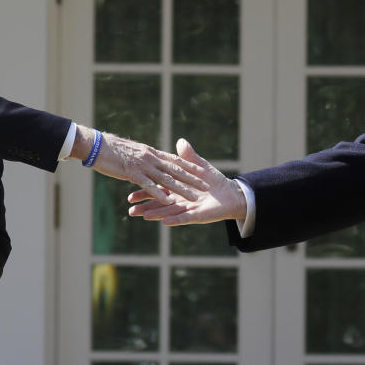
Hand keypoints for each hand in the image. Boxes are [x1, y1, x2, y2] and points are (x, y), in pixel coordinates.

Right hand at [77, 128, 208, 205]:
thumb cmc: (110, 149)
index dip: (189, 165)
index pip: (174, 159)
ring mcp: (142, 165)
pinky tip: (169, 201)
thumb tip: (149, 158)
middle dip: (192, 179)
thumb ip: (143, 157)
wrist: (96, 145)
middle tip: (207, 186)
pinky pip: (149, 185)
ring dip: (181, 189)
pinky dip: (160, 193)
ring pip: (166, 179)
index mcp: (151, 152)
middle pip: (176, 170)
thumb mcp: (132, 152)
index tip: (203, 171)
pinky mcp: (132, 173)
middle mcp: (150, 158)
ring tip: (195, 197)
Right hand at [127, 139, 245, 224]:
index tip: (131, 186)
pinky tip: (165, 222)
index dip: (143, 187)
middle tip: (130, 208)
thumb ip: (189, 155)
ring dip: (156, 213)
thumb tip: (181, 142)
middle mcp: (181, 197)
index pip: (158, 183)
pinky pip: (185, 217)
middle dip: (144, 204)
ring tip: (141, 216)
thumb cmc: (216, 179)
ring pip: (169, 209)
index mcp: (179, 185)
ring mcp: (188, 206)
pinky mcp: (197, 215)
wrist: (234, 196)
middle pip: (159, 199)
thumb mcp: (200, 163)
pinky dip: (176, 218)